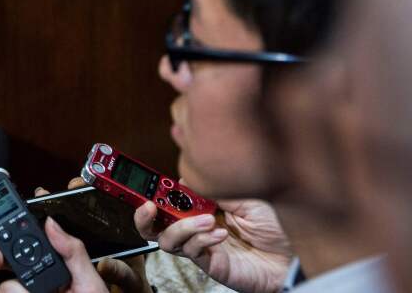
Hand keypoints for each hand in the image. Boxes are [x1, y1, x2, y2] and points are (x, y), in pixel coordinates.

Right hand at [0, 217, 109, 291]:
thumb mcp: (90, 283)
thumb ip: (73, 251)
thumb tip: (51, 223)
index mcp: (56, 270)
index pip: (30, 244)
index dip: (13, 231)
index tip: (2, 222)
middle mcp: (37, 284)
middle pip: (7, 262)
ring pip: (4, 286)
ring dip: (15, 288)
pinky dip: (13, 292)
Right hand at [134, 195, 292, 292]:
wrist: (296, 254)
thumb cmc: (276, 224)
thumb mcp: (244, 195)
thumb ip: (212, 189)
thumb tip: (185, 178)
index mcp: (202, 207)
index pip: (169, 200)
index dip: (154, 193)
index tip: (150, 184)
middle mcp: (197, 227)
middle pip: (156, 224)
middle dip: (146, 215)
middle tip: (150, 205)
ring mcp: (202, 247)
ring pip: (167, 240)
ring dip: (181, 227)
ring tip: (206, 220)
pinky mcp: (211, 264)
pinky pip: (192, 252)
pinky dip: (201, 240)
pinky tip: (220, 233)